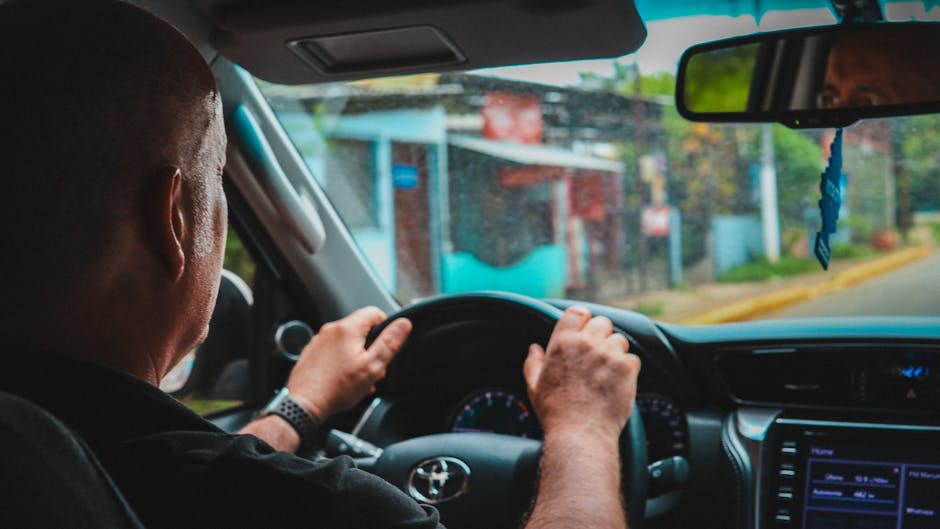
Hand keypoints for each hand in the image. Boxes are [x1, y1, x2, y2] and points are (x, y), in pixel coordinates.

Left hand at [285, 307, 411, 421]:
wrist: (304, 404)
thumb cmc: (336, 388)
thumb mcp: (372, 366)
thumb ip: (390, 342)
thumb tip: (404, 323)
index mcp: (347, 328)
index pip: (374, 312)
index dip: (386, 328)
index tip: (386, 346)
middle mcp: (330, 330)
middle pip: (361, 329)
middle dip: (371, 348)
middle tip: (373, 369)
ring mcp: (319, 342)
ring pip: (347, 343)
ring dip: (357, 357)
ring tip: (358, 379)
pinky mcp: (312, 354)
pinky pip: (334, 352)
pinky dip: (342, 363)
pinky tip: (344, 380)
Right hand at [523, 306, 639, 438]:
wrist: (580, 434)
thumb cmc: (555, 412)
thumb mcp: (534, 386)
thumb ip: (533, 363)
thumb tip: (535, 348)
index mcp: (562, 342)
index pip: (578, 312)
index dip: (583, 320)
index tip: (584, 332)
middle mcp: (587, 343)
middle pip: (603, 323)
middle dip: (601, 336)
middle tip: (597, 355)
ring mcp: (608, 355)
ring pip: (620, 340)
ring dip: (616, 352)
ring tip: (607, 372)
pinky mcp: (626, 369)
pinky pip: (632, 359)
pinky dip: (628, 369)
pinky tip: (617, 384)